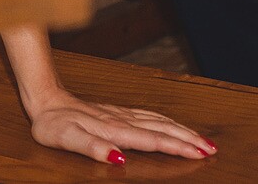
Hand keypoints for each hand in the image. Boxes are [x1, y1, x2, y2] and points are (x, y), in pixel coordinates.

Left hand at [28, 88, 213, 162]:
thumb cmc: (53, 124)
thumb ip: (93, 147)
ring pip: (158, 121)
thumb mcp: (66, 139)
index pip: (153, 140)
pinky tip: (172, 124)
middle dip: (188, 139)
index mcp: (114, 129)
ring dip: (182, 130)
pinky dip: (166, 121)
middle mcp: (122, 120)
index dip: (178, 147)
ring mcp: (121, 114)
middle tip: (213, 149)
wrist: (44, 100)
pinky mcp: (117, 112)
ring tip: (203, 140)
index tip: (201, 154)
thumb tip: (119, 158)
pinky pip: (149, 115)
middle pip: (162, 129)